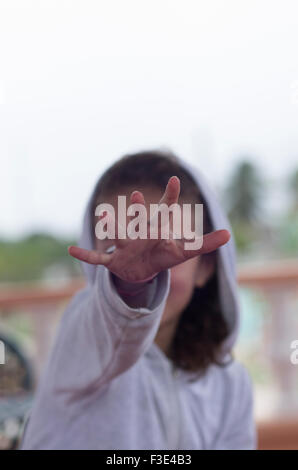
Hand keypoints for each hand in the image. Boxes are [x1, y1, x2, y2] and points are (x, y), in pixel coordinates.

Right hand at [68, 176, 229, 282]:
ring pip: (118, 236)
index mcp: (158, 230)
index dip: (171, 197)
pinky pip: (99, 259)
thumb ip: (205, 243)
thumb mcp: (185, 252)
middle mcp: (140, 233)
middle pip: (140, 222)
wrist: (143, 267)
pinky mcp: (115, 261)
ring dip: (111, 228)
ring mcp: (126, 246)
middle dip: (138, 211)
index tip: (175, 180)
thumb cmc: (164, 254)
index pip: (167, 211)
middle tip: (137, 197)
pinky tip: (71, 251)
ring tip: (103, 215)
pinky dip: (87, 256)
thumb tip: (229, 235)